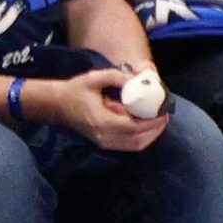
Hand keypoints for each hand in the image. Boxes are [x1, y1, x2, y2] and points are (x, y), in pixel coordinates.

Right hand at [41, 68, 170, 151]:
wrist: (56, 105)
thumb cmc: (75, 91)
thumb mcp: (93, 78)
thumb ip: (115, 76)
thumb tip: (135, 79)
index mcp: (102, 121)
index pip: (134, 127)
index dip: (152, 122)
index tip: (163, 112)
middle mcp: (105, 136)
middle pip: (138, 140)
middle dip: (155, 129)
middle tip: (165, 116)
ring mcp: (104, 143)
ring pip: (135, 146)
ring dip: (150, 135)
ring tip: (160, 121)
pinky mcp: (105, 143)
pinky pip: (128, 145)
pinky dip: (141, 138)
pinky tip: (147, 126)